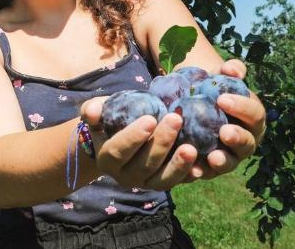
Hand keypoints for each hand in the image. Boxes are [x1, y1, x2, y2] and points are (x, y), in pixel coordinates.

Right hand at [80, 96, 196, 190]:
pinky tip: (202, 164)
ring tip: (192, 148)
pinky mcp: (163, 183)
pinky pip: (177, 183)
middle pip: (144, 165)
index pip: (118, 151)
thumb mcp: (98, 111)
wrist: (119, 138)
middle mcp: (125, 176)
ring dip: (178, 165)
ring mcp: (145, 182)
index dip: (133, 137)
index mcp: (107, 159)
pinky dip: (189, 175)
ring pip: (162, 180)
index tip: (150, 118)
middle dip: (161, 143)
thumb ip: (92, 110)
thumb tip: (93, 112)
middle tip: (176, 119)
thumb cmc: (109, 120)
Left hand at [191, 58, 265, 179]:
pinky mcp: (211, 168)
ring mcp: (229, 156)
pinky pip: (207, 173)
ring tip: (213, 157)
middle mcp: (245, 140)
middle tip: (224, 131)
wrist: (193, 104)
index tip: (222, 99)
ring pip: (230, 162)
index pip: (255, 114)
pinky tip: (192, 170)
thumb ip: (231, 71)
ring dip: (223, 161)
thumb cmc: (212, 90)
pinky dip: (201, 172)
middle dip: (237, 138)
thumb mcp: (220, 77)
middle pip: (247, 143)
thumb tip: (232, 69)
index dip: (242, 107)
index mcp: (252, 118)